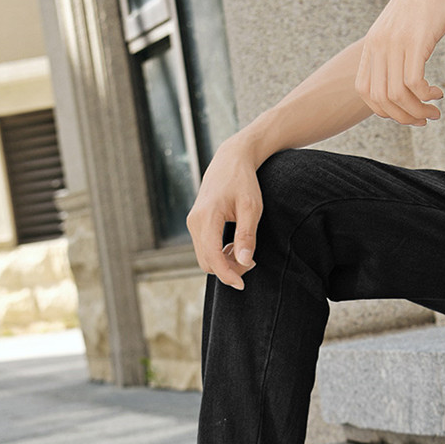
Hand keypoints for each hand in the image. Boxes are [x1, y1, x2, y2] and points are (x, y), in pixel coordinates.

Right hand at [186, 134, 262, 288]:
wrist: (231, 159)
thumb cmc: (244, 181)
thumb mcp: (251, 208)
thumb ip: (247, 235)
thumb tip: (244, 262)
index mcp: (207, 217)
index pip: (212, 257)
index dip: (227, 275)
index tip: (242, 284)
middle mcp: (194, 222)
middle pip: (206, 261)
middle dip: (228, 269)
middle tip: (251, 260)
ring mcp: (192, 222)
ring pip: (204, 257)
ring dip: (224, 262)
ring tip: (244, 250)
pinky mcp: (195, 223)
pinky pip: (204, 247)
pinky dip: (219, 253)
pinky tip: (234, 245)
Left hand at [355, 0, 444, 125]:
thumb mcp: (404, 26)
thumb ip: (399, 48)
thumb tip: (405, 74)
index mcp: (373, 44)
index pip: (365, 91)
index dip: (383, 110)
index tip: (404, 112)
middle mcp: (379, 45)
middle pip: (379, 98)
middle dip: (402, 117)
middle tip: (423, 120)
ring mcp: (395, 43)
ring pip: (396, 95)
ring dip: (416, 111)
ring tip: (434, 113)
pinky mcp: (415, 41)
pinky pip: (413, 83)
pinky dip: (425, 96)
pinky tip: (437, 94)